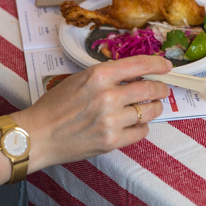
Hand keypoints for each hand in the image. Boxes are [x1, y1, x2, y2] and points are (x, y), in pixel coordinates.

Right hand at [13, 55, 170, 170]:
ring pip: (150, 111)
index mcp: (98, 75)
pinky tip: (136, 124)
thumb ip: (106, 76)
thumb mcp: (79, 79)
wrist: (38, 134)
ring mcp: (111, 120)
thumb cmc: (55, 106)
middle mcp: (107, 96)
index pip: (139, 65)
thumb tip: (135, 75)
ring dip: (154, 108)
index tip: (167, 66)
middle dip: (160, 89)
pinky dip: (142, 127)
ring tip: (151, 107)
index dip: (158, 64)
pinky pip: (141, 132)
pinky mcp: (112, 141)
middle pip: (150, 89)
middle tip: (161, 89)